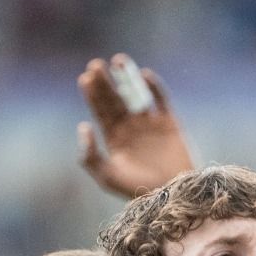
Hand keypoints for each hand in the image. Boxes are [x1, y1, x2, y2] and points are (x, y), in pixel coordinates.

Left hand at [77, 54, 193, 198]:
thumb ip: (90, 156)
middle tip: (95, 65)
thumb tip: (83, 126)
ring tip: (117, 60)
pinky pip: (160, 99)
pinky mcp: (170, 123)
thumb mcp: (108, 176)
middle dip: (105, 82)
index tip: (85, 78)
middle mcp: (131, 128)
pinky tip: (143, 75)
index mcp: (114, 138)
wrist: (172, 195)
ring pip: (135, 94)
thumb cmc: (137, 190)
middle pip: (115, 98)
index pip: (101, 110)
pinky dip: (153, 86)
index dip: (92, 94)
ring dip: (127, 77)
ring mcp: (150, 124)